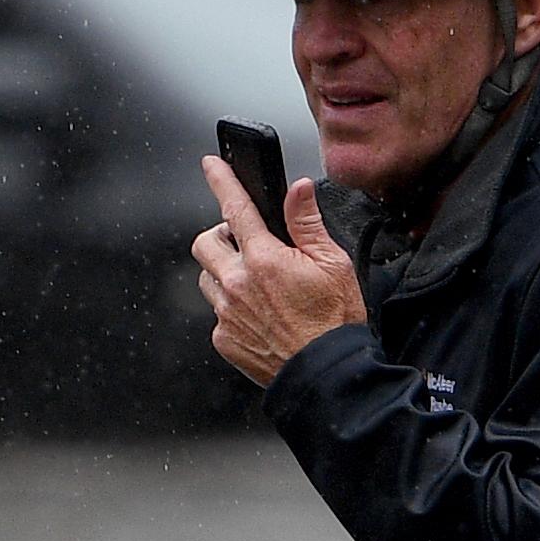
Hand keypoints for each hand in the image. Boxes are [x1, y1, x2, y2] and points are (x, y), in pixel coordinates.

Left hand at [191, 157, 364, 385]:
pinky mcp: (225, 340)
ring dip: (223, 272)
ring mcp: (227, 314)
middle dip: (221, 236)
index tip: (211, 165)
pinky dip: (231, 308)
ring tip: (254, 283)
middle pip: (205, 243)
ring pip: (207, 278)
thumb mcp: (333, 263)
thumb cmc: (334, 323)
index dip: (221, 180)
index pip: (235, 207)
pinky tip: (258, 315)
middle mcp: (238, 284)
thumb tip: (297, 189)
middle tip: (246, 244)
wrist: (326, 375)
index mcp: (264, 259)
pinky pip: (216, 313)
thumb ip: (307, 223)